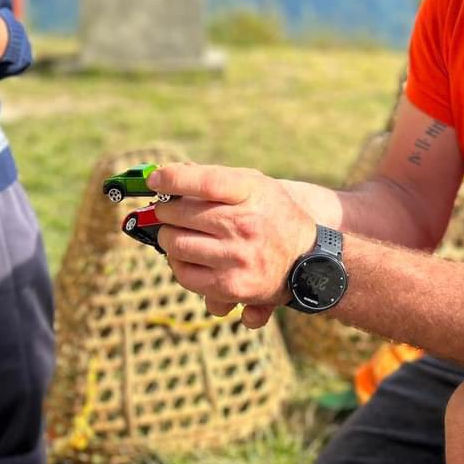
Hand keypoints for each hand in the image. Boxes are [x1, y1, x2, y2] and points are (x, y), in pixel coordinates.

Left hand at [149, 163, 317, 328]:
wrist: (308, 260)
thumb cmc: (273, 215)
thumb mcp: (255, 186)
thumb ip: (215, 178)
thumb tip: (167, 177)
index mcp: (252, 193)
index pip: (205, 181)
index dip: (173, 178)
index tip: (154, 180)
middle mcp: (245, 225)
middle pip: (180, 214)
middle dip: (164, 211)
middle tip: (166, 211)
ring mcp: (237, 258)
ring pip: (176, 245)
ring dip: (168, 238)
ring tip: (175, 234)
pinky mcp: (231, 286)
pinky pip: (185, 275)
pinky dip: (178, 264)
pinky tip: (187, 257)